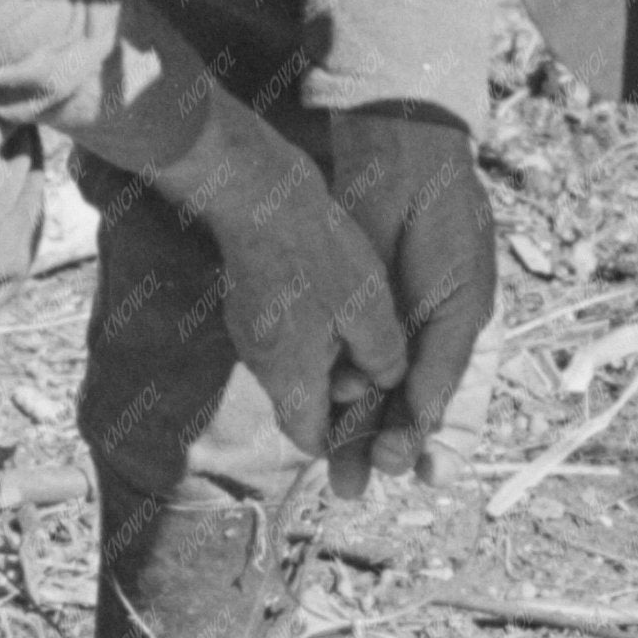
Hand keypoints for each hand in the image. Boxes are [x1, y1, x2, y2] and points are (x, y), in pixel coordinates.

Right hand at [161, 101, 407, 464]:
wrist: (259, 196)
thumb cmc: (317, 254)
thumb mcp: (369, 311)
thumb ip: (384, 358)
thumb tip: (388, 381)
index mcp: (290, 377)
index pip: (310, 439)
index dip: (343, 441)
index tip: (374, 424)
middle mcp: (262, 365)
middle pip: (301, 406)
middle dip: (340, 401)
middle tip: (377, 376)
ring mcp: (250, 334)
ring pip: (293, 371)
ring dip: (328, 365)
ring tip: (365, 339)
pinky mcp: (248, 306)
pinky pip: (283, 340)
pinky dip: (311, 339)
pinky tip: (338, 309)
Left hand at [321, 104, 497, 497]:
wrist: (402, 173)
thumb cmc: (447, 235)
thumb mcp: (459, 310)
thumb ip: (442, 370)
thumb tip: (424, 429)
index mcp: (462, 346)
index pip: (454, 413)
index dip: (444, 449)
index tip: (429, 477)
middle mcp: (420, 349)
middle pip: (404, 417)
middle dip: (388, 453)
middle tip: (368, 484)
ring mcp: (380, 336)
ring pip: (367, 402)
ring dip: (355, 441)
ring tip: (342, 478)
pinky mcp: (342, 321)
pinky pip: (338, 372)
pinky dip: (334, 403)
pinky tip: (324, 429)